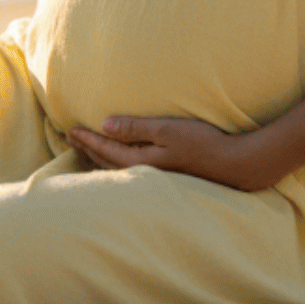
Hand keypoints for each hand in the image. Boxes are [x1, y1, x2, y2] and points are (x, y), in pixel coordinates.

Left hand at [67, 116, 280, 192]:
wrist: (234, 165)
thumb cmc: (202, 143)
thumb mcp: (166, 130)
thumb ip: (135, 128)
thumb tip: (105, 125)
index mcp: (140, 162)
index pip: (104, 149)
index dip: (86, 138)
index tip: (70, 130)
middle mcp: (143, 173)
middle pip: (106, 161)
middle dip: (88, 149)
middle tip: (70, 137)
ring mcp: (154, 178)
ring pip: (117, 168)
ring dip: (99, 158)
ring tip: (86, 149)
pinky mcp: (164, 177)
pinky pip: (129, 170)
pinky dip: (115, 163)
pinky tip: (117, 160)